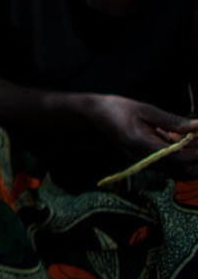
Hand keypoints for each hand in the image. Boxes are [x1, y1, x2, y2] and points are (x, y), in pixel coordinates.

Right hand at [76, 94, 196, 166]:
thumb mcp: (144, 109)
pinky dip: (174, 154)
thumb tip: (197, 127)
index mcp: (142, 144)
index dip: (197, 152)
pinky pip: (165, 164)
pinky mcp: (141, 161)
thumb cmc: (116, 108)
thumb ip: (171, 121)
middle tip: (192, 135)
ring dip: (184, 155)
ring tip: (181, 134)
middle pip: (181, 170)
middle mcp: (142, 159)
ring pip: (174, 169)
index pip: (179, 158)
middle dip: (192, 155)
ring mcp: (141, 162)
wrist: (92, 115)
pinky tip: (170, 136)